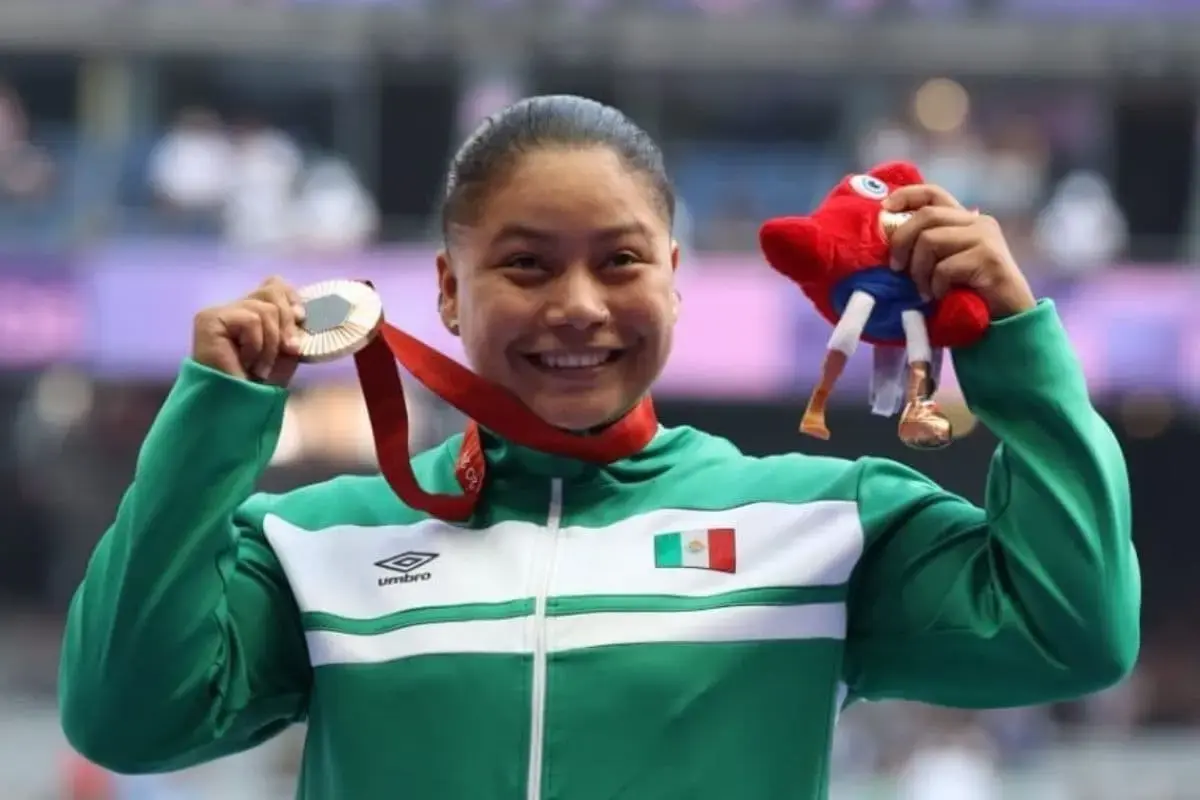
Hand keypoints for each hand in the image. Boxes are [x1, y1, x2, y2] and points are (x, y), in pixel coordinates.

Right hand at [192, 276, 305, 385]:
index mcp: (250, 312)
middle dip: (288, 323)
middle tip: (290, 349)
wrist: (237, 405)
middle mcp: (233, 308)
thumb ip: (291, 328)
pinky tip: (246, 362)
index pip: (273, 284)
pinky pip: (251, 321)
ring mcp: (219, 312)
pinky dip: (257, 345)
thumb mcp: (284, 352)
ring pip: (264, 309)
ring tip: (260, 365)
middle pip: (271, 291)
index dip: (291, 297)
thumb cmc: (259, 383)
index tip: (302, 318)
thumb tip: (300, 312)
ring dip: (271, 343)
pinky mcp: (210, 319)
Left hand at [884, 185, 1035, 318]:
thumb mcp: (944, 263)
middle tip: (896, 268)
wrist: (1007, 318)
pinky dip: (936, 286)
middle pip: (926, 215)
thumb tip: (888, 237)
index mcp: (966, 219)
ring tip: (924, 290)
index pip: (934, 193)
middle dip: (902, 241)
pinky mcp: (989, 258)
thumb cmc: (969, 293)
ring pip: (930, 240)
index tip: (884, 209)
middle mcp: (978, 222)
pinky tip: (942, 296)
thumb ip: (927, 246)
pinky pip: (944, 267)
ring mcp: (985, 238)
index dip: (906, 196)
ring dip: (918, 270)